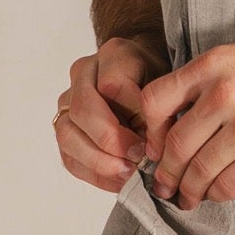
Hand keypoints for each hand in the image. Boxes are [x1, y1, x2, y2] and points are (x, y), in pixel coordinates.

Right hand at [54, 31, 168, 192]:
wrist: (146, 78)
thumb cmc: (160, 82)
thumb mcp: (170, 85)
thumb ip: (160, 108)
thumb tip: (150, 148)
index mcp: (114, 54)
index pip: (112, 85)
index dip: (133, 116)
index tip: (153, 139)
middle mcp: (83, 73)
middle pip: (84, 110)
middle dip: (113, 141)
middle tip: (138, 159)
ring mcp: (68, 100)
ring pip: (68, 134)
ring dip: (99, 161)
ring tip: (127, 173)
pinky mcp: (65, 127)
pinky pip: (68, 156)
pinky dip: (94, 173)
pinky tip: (118, 180)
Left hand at [140, 33, 234, 207]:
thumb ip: (206, 82)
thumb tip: (174, 121)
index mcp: (213, 66)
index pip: (155, 101)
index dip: (149, 132)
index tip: (154, 148)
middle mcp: (225, 94)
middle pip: (175, 145)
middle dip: (166, 173)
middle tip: (165, 185)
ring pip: (200, 171)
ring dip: (189, 191)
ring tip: (188, 197)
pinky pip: (229, 185)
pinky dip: (217, 195)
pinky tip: (217, 194)